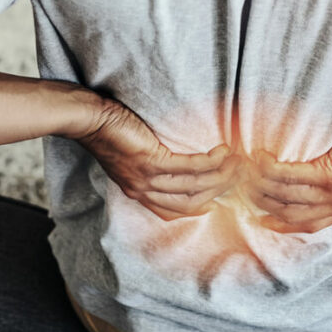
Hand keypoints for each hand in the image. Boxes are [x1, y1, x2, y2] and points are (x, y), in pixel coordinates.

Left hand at [74, 98, 238, 220]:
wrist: (92, 120)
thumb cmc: (112, 131)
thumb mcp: (132, 158)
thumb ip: (153, 167)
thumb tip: (179, 163)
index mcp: (140, 193)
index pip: (177, 211)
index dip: (203, 205)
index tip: (221, 195)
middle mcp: (145, 191)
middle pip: (192, 200)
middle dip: (219, 188)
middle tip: (239, 174)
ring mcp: (148, 179)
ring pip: (195, 184)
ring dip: (221, 173)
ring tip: (237, 161)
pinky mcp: (152, 162)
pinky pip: (190, 166)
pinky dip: (210, 160)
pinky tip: (223, 151)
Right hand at [246, 115, 331, 233]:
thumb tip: (318, 177)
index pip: (306, 225)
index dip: (281, 225)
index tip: (261, 220)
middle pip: (291, 213)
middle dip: (264, 205)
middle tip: (244, 191)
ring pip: (287, 196)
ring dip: (263, 185)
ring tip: (247, 171)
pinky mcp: (330, 173)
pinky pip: (292, 175)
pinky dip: (273, 169)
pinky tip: (261, 159)